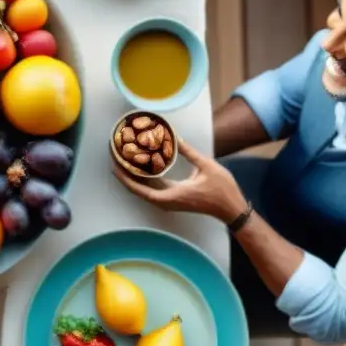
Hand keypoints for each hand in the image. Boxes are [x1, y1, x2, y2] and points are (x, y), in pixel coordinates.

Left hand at [112, 139, 247, 222]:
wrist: (231, 208)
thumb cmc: (221, 190)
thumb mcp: (206, 166)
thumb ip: (188, 152)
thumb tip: (174, 136)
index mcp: (171, 195)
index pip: (140, 188)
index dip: (125, 177)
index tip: (114, 165)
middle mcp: (166, 201)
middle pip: (138, 188)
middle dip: (125, 173)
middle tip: (115, 156)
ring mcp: (169, 200)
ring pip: (144, 189)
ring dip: (133, 176)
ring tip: (123, 159)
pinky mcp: (173, 198)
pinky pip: (152, 188)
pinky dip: (144, 178)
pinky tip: (140, 165)